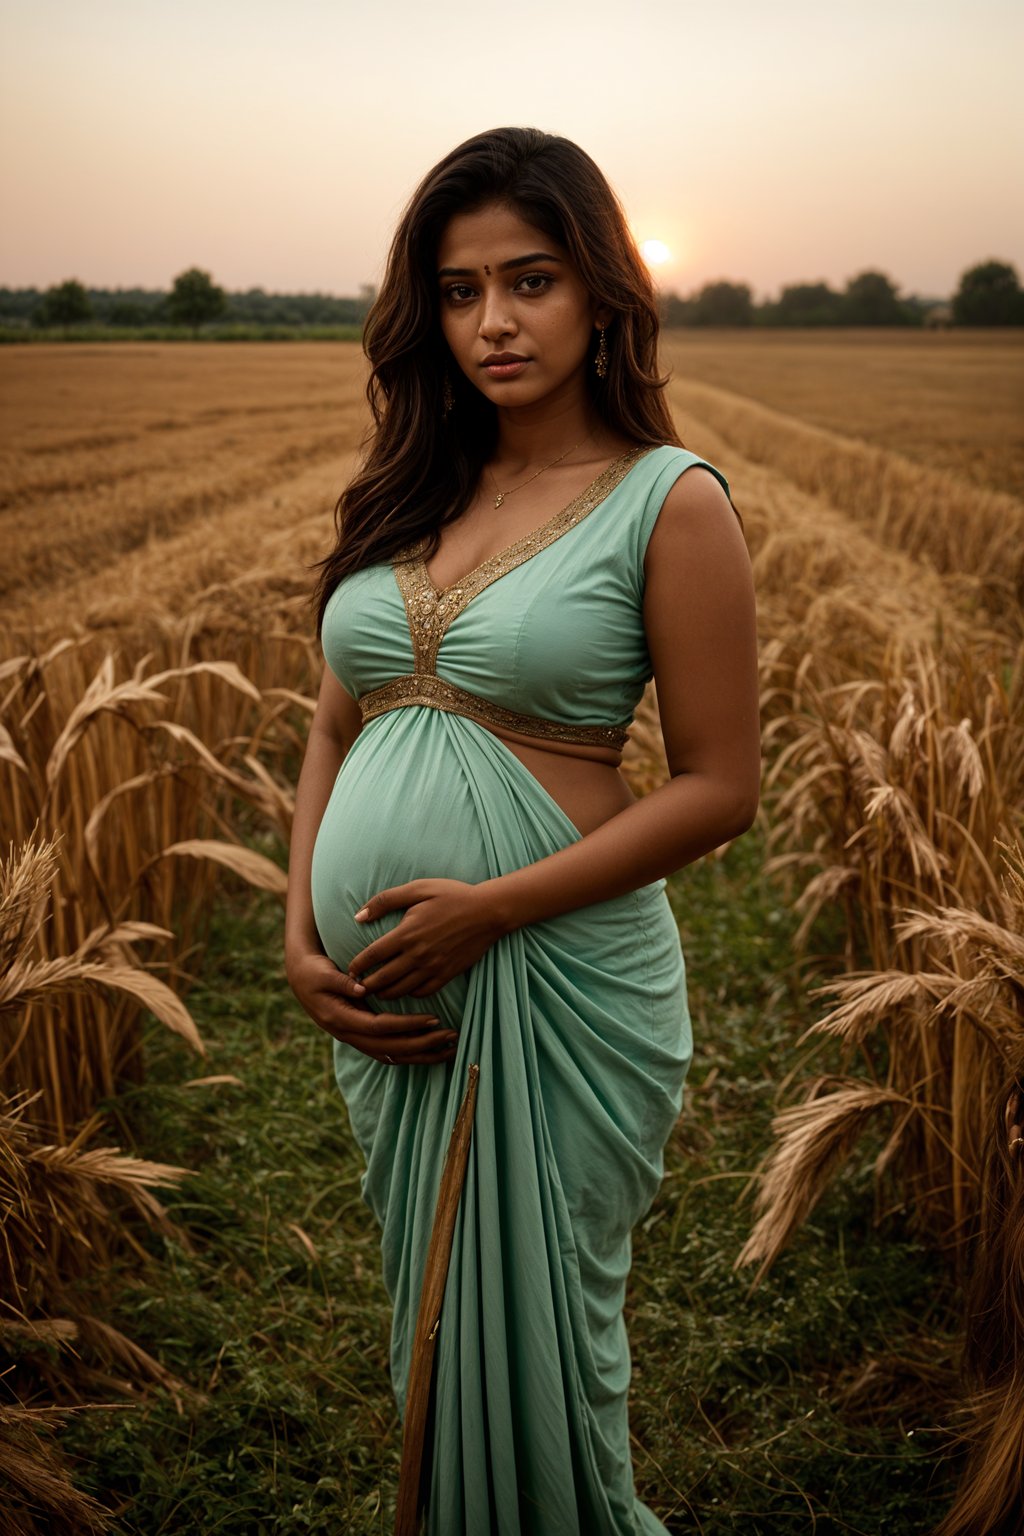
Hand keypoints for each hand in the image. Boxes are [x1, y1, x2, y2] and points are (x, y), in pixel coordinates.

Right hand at [285, 949, 458, 1065]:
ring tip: (450, 1050)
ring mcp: (354, 1039)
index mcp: (340, 1019)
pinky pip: (388, 1052)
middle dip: (423, 1045)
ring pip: (391, 1056)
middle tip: (452, 1036)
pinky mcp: (360, 1036)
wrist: (298, 978)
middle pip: (391, 1048)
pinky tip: (430, 1052)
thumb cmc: (312, 971)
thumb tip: (362, 988)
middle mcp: (348, 1034)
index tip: (434, 1019)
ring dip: (421, 1055)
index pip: (380, 1027)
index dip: (407, 1025)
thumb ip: (342, 981)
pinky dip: (410, 1054)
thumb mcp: (323, 973)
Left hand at [348, 878, 506, 999]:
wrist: (488, 911)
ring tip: (376, 992)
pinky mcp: (447, 974)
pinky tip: (404, 990)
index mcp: (406, 933)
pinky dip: (410, 994)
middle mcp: (417, 955)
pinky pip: (423, 992)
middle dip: (366, 986)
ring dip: (384, 994)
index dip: (357, 966)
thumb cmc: (452, 895)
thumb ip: (386, 900)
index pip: (372, 956)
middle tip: (356, 988)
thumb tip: (359, 916)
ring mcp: (433, 967)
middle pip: (383, 979)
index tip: (349, 970)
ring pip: (401, 990)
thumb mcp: (418, 889)